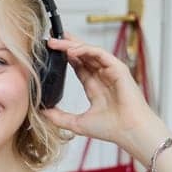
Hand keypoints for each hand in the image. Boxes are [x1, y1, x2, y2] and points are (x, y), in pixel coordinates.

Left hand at [36, 31, 159, 147]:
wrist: (129, 132)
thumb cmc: (111, 129)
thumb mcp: (77, 123)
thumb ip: (59, 118)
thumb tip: (42, 113)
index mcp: (95, 87)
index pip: (78, 66)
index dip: (64, 57)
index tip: (49, 51)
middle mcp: (103, 77)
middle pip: (82, 55)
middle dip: (66, 45)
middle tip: (49, 39)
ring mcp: (110, 71)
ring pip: (89, 51)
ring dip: (72, 45)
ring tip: (55, 42)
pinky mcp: (118, 68)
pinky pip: (100, 53)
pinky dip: (86, 50)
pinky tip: (71, 51)